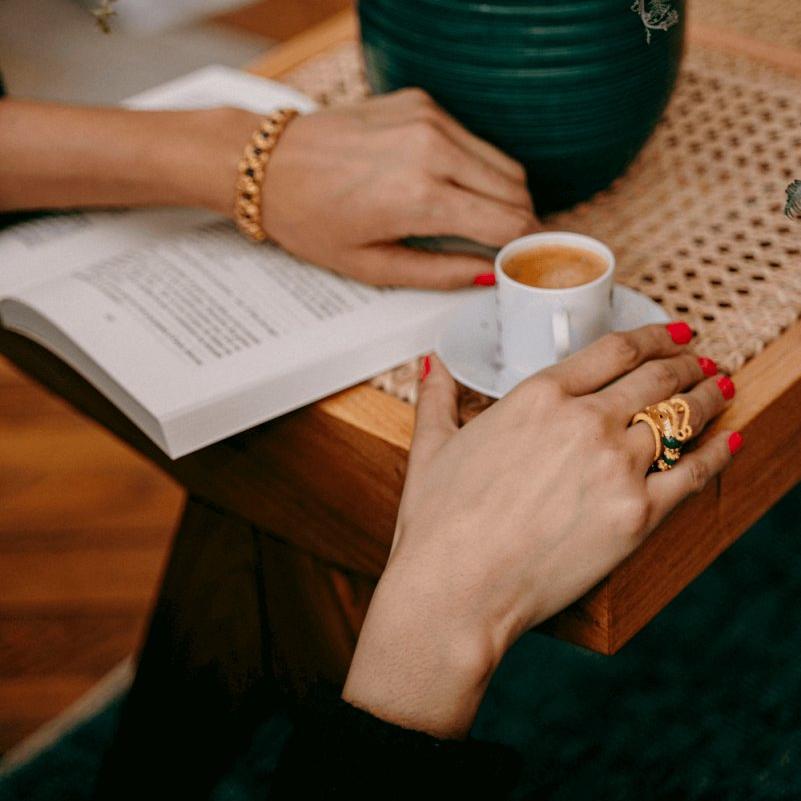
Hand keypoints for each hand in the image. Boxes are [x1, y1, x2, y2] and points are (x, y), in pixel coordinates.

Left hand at [261, 88, 538, 287]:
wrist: (268, 164)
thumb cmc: (310, 219)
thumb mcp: (372, 266)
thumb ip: (438, 273)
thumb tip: (486, 274)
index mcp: (420, 197)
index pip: (508, 222)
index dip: (524, 246)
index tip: (523, 261)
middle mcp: (432, 149)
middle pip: (515, 189)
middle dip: (519, 222)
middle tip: (506, 246)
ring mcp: (429, 118)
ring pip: (502, 162)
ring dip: (503, 194)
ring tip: (481, 221)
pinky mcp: (421, 102)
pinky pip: (473, 140)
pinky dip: (475, 167)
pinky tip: (451, 186)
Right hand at [343, 326, 737, 736]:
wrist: (456, 585)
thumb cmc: (439, 520)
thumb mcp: (431, 446)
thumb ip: (437, 398)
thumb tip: (432, 365)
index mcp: (538, 396)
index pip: (613, 350)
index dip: (651, 336)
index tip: (671, 334)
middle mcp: (585, 421)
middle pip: (655, 379)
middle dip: (685, 364)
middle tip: (700, 362)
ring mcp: (617, 466)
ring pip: (680, 420)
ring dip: (706, 400)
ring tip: (720, 391)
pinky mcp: (637, 514)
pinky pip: (693, 474)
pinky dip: (717, 454)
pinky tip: (729, 440)